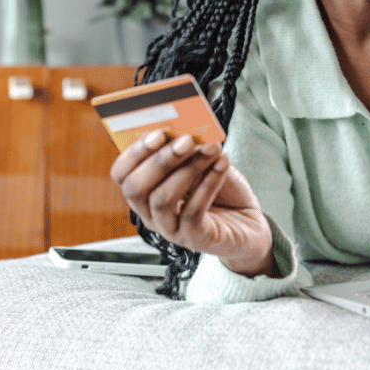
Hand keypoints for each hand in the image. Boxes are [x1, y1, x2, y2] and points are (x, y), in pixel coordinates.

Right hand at [110, 130, 278, 277]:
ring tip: (210, 150)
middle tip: (185, 140)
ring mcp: (170, 229)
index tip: (157, 132)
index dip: (134, 152)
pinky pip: (192, 212)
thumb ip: (188, 149)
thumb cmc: (221, 189)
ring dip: (187, 169)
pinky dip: (208, 184)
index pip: (121, 174)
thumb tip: (183, 130)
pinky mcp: (194, 239)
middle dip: (159, 161)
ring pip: (162, 200)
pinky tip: (222, 165)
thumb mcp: (202, 162)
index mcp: (146, 190)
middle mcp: (151, 213)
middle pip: (135, 188)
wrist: (247, 219)